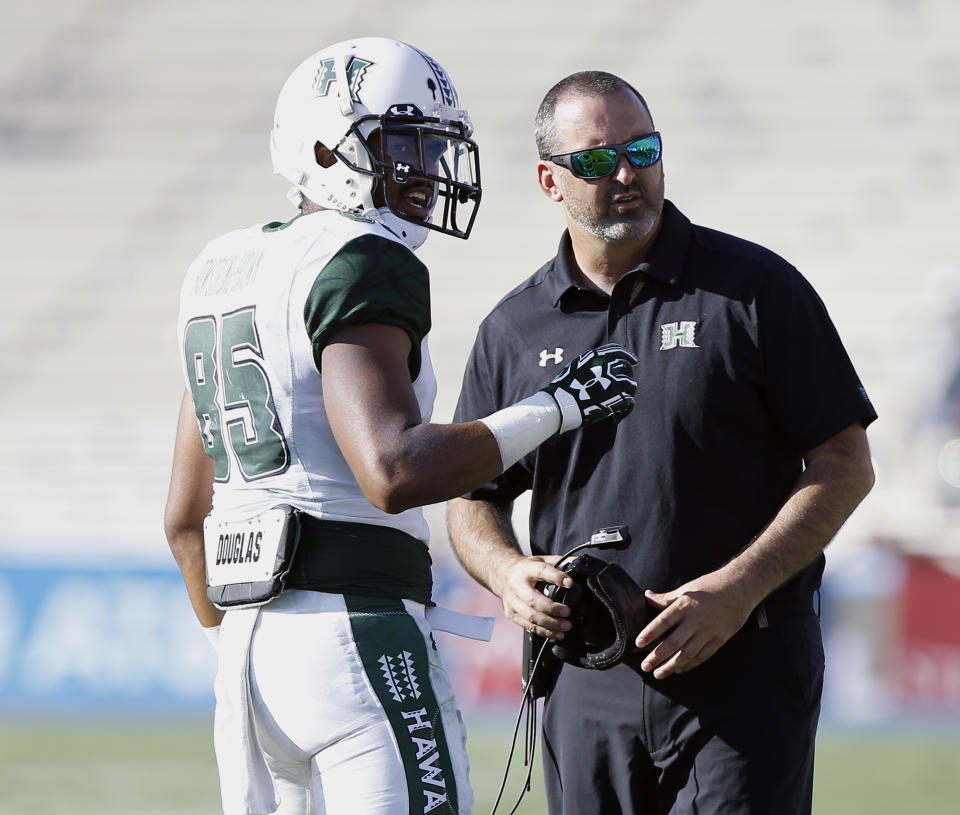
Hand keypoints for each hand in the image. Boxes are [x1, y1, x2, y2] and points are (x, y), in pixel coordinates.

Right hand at [496, 555, 575, 639]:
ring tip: (566, 626)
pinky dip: (544, 632)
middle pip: (533, 600)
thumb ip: (560, 562)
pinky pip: (528, 626)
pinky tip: (556, 633)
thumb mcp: (541, 560)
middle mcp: (517, 585)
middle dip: (552, 608)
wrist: (503, 575)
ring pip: (531, 616)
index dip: (556, 577)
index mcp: (527, 569)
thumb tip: (579, 565)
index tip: (570, 583)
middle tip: (567, 612)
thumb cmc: (526, 569)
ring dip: (550, 624)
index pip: (542, 571)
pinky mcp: (511, 614)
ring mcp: (512, 601)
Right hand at [541, 343, 637, 432]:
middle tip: (622, 388)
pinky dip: (625, 410)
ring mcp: (615, 382)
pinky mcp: (618, 398)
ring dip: (626, 394)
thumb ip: (589, 364)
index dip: (628, 355)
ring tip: (618, 404)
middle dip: (626, 377)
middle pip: (626, 368)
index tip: (634, 361)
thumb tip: (598, 368)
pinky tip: (616, 417)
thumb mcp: (574, 367)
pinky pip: (630, 403)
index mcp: (596, 357)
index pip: (618, 351)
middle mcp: (608, 366)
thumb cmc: (562, 388)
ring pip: (631, 385)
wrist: (560, 404)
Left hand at [635, 572, 754, 678]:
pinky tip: (678, 669)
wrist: (739, 589)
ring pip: (687, 653)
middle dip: (657, 656)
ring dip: (671, 665)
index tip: (638, 643)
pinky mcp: (719, 639)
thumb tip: (648, 596)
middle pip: (674, 642)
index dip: (650, 633)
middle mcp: (696, 620)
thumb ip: (667, 597)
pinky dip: (689, 664)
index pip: (663, 621)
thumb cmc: (710, 587)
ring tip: (658, 673)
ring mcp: (709, 631)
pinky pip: (702, 656)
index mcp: (685, 605)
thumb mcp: (687, 588)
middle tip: (644, 666)